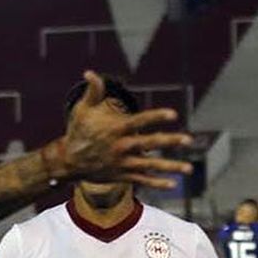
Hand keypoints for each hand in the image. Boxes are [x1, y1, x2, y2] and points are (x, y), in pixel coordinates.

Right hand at [57, 70, 194, 189]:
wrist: (68, 162)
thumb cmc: (78, 131)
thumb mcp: (83, 110)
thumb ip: (93, 91)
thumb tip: (90, 72)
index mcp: (116, 129)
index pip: (140, 121)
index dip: (157, 117)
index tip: (174, 115)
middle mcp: (122, 146)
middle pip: (150, 143)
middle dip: (170, 142)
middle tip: (189, 140)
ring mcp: (123, 163)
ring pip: (151, 166)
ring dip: (171, 167)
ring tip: (189, 169)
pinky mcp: (122, 176)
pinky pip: (142, 180)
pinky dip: (157, 183)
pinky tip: (173, 184)